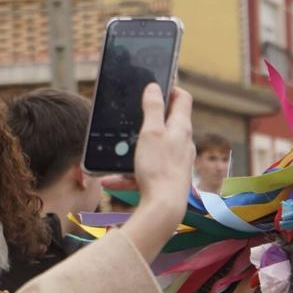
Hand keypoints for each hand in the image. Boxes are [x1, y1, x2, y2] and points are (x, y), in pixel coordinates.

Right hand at [102, 84, 193, 261]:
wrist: (164, 209)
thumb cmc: (159, 168)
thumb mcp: (150, 131)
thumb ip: (152, 107)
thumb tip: (154, 86)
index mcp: (181, 128)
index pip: (182, 99)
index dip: (171, 88)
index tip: (157, 83)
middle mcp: (183, 144)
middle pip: (168, 123)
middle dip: (149, 118)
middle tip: (133, 114)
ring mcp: (176, 163)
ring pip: (152, 149)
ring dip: (133, 149)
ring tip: (116, 151)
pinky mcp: (166, 180)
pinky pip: (144, 172)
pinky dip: (128, 174)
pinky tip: (109, 179)